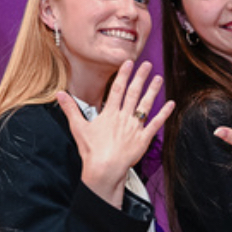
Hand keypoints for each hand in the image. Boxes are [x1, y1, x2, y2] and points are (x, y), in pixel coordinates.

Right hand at [58, 59, 173, 207]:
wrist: (105, 168)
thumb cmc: (91, 150)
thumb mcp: (78, 127)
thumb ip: (70, 109)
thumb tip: (60, 94)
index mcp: (110, 113)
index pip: (117, 89)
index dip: (124, 75)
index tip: (129, 62)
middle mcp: (124, 117)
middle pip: (134, 93)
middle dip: (141, 77)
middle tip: (147, 64)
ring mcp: (135, 127)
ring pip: (146, 105)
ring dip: (153, 90)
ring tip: (159, 78)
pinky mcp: (144, 139)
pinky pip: (156, 124)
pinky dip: (164, 114)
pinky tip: (171, 104)